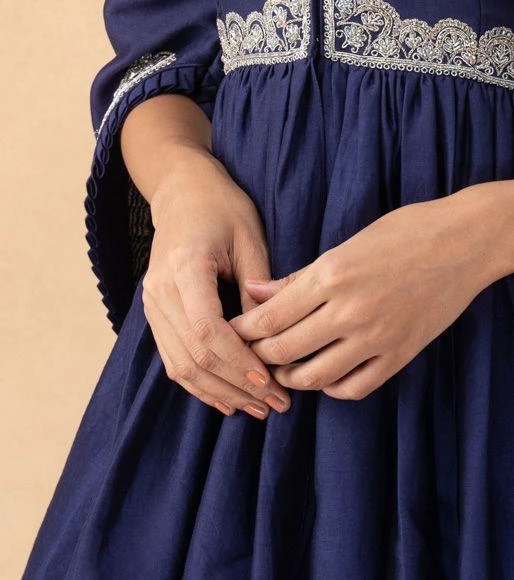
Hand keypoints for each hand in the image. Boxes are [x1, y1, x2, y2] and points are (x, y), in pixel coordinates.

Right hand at [141, 148, 290, 420]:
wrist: (183, 191)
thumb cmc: (223, 207)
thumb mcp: (250, 238)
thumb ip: (260, 288)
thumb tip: (273, 339)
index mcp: (184, 267)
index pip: (206, 330)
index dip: (238, 362)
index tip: (270, 382)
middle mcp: (160, 291)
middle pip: (193, 356)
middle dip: (235, 385)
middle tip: (274, 405)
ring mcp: (152, 305)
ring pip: (180, 366)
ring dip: (219, 392)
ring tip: (257, 408)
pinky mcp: (155, 314)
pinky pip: (173, 359)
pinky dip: (200, 383)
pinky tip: (228, 398)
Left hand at [228, 190, 495, 400]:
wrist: (467, 241)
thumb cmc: (407, 230)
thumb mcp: (348, 244)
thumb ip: (300, 276)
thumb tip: (254, 292)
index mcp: (333, 274)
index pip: (269, 318)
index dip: (243, 329)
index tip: (232, 329)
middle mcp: (350, 310)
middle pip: (283, 351)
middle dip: (257, 355)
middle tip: (247, 352)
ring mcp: (376, 337)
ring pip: (313, 377)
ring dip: (289, 376)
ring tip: (282, 366)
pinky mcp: (399, 355)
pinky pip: (352, 388)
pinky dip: (330, 387)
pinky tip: (324, 374)